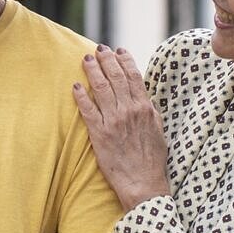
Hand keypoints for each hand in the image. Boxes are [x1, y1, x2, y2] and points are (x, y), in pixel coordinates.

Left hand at [73, 46, 169, 211]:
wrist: (144, 183)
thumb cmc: (152, 160)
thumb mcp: (158, 130)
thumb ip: (150, 111)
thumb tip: (143, 97)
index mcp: (145, 108)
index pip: (133, 76)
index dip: (125, 60)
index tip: (118, 50)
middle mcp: (129, 111)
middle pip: (116, 77)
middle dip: (106, 59)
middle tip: (99, 48)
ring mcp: (114, 122)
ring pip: (101, 89)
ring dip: (93, 71)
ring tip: (86, 59)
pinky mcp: (100, 134)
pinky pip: (88, 110)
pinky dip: (81, 96)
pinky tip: (75, 86)